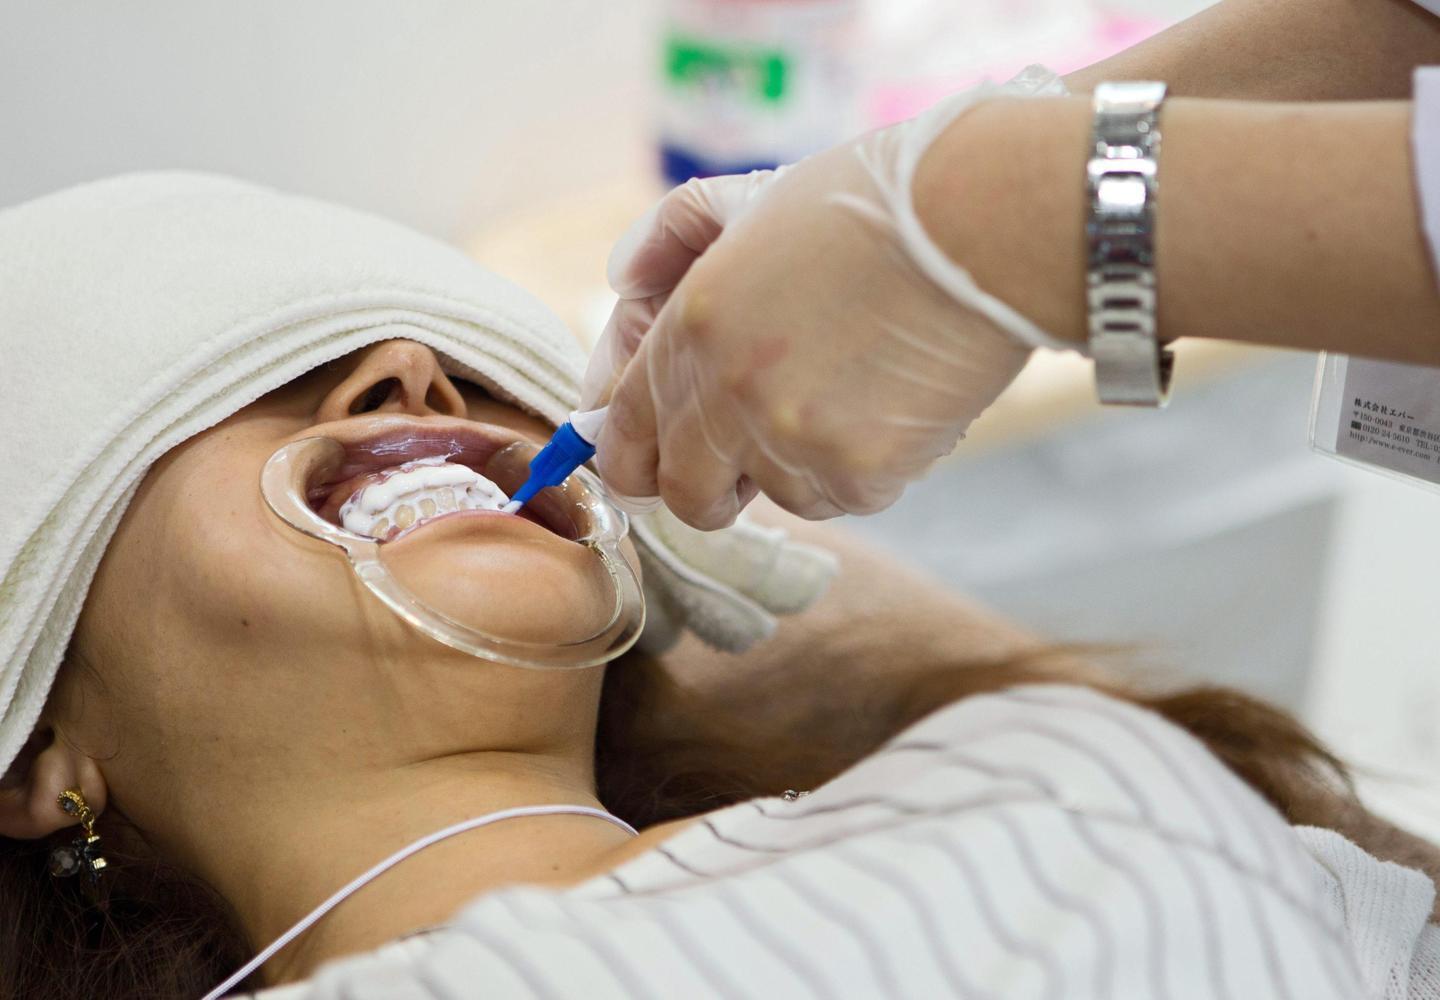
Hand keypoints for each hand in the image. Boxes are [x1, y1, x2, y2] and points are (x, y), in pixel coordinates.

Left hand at [585, 67, 1068, 528]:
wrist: (987, 220)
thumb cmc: (876, 200)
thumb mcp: (752, 197)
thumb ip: (670, 237)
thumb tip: (623, 282)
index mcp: (691, 324)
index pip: (625, 434)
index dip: (634, 459)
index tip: (652, 466)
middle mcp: (727, 391)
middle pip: (686, 496)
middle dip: (710, 488)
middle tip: (747, 462)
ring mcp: (792, 439)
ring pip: (778, 496)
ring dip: (803, 464)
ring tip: (853, 390)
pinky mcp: (861, 472)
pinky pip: (844, 498)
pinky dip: (865, 466)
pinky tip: (894, 402)